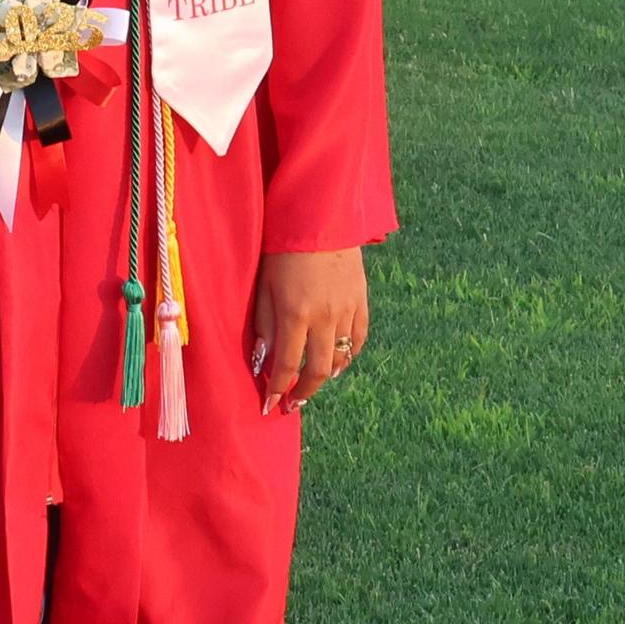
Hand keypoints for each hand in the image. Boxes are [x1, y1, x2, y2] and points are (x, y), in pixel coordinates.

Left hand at [251, 247, 369, 415]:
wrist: (319, 216)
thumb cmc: (281, 247)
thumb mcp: (264, 284)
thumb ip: (264, 324)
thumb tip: (262, 362)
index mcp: (295, 313)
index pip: (286, 365)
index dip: (278, 390)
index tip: (270, 407)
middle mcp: (324, 317)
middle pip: (318, 371)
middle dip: (304, 392)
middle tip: (293, 404)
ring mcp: (347, 310)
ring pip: (341, 358)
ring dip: (326, 375)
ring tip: (311, 382)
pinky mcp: (362, 300)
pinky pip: (359, 339)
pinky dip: (349, 355)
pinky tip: (338, 361)